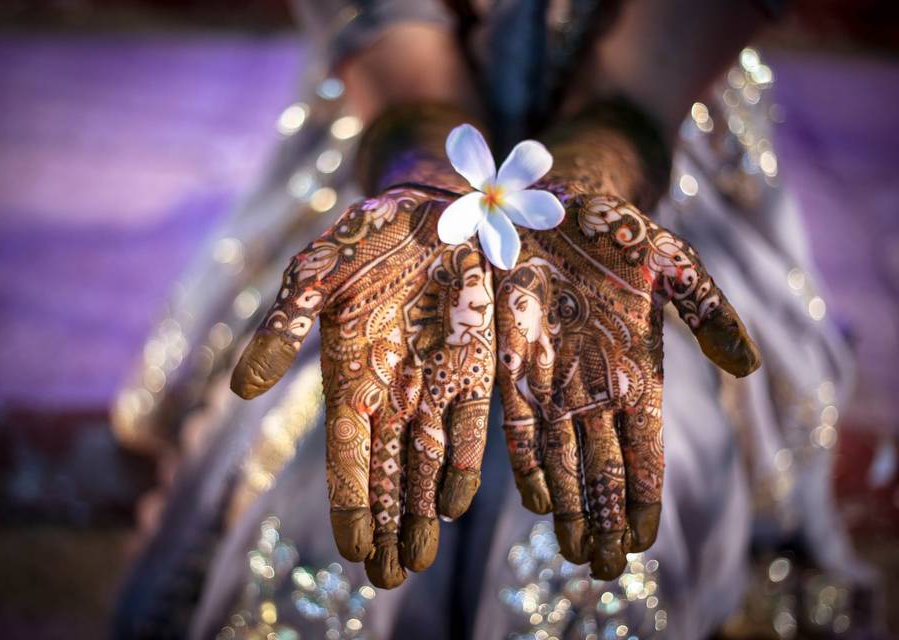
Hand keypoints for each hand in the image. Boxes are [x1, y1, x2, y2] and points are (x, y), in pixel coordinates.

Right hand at [232, 182, 494, 588]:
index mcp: (347, 374)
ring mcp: (434, 382)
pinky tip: (453, 505)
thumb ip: (283, 327)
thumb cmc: (365, 237)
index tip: (350, 550)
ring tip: (415, 560)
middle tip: (386, 577)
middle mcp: (390, 390)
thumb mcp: (315, 273)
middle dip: (384, 525)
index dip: (348, 502)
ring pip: (426, 463)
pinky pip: (471, 427)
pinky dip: (463, 466)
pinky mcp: (476, 367)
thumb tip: (240, 390)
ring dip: (419, 512)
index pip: (346, 454)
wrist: (430, 206)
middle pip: (386, 473)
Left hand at [496, 180, 759, 579]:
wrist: (549, 206)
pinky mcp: (511, 365)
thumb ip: (707, 310)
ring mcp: (552, 379)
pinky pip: (516, 425)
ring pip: (561, 459)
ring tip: (573, 553)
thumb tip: (749, 368)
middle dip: (603, 519)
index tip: (643, 540)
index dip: (644, 497)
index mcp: (638, 371)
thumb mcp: (671, 263)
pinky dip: (526, 465)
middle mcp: (594, 386)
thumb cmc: (614, 233)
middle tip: (602, 568)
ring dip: (568, 508)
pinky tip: (535, 502)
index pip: (645, 449)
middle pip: (602, 468)